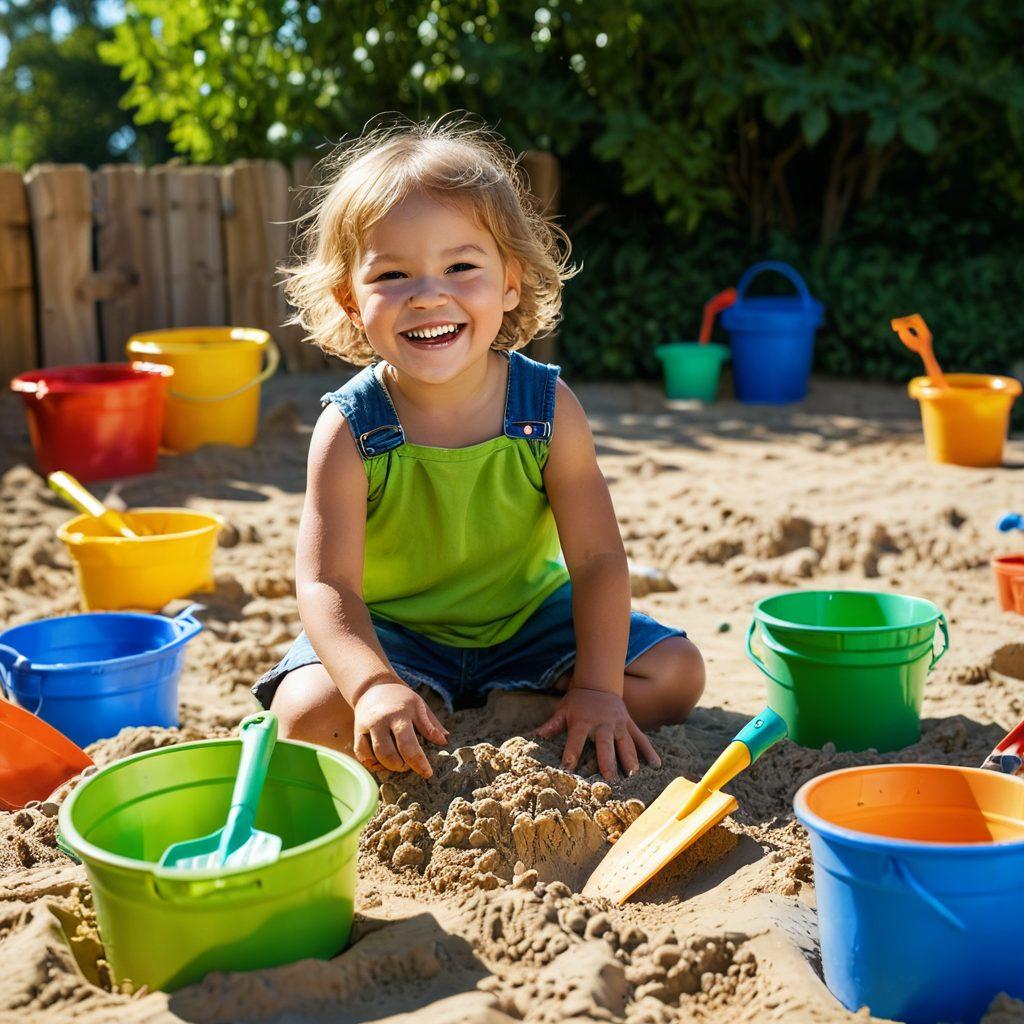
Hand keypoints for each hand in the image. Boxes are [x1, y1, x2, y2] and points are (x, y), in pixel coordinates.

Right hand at [352, 681, 448, 777]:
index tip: (427, 774)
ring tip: (398, 763)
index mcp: (401, 713)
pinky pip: (362, 755)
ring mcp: (368, 726)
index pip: (409, 744)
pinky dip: (372, 763)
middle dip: (401, 766)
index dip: (419, 762)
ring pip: (375, 755)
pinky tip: (382, 761)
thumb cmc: (402, 698)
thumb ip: (431, 724)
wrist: (374, 686)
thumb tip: (444, 741)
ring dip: (388, 766)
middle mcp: (382, 720)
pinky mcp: (358, 732)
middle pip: (389, 753)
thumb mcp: (419, 706)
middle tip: (409, 766)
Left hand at [535, 686, 660, 779]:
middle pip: (605, 743)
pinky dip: (649, 751)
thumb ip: (552, 724)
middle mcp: (603, 723)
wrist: (599, 683)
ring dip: (629, 758)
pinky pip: (641, 738)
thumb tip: (536, 735)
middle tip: (608, 776)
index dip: (571, 752)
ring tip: (633, 773)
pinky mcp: (630, 724)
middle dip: (607, 759)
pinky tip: (656, 765)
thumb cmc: (578, 701)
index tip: (568, 768)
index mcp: (583, 721)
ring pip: (626, 742)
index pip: (576, 739)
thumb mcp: (562, 709)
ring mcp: (619, 724)